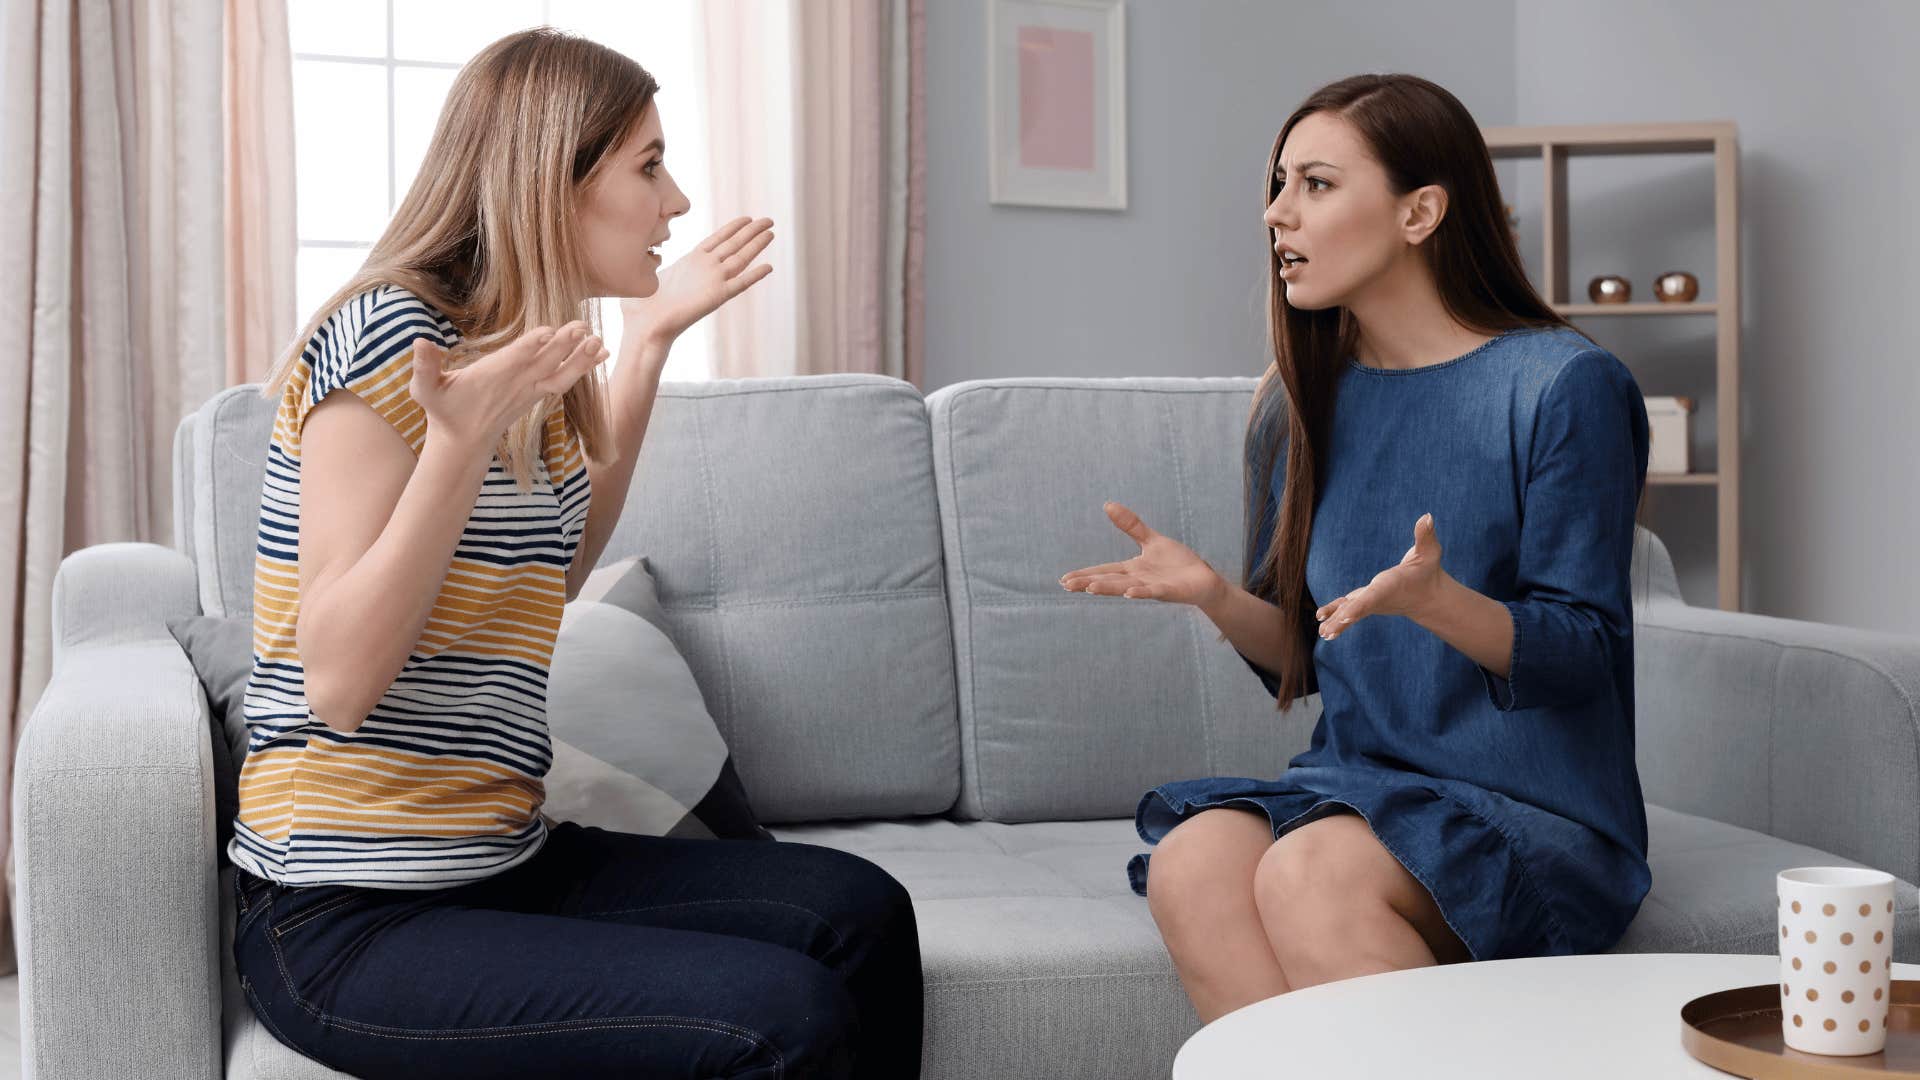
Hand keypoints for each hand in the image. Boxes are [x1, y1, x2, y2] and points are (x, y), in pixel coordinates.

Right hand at [410, 321, 608, 454]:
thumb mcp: (424, 389)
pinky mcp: (536, 395)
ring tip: (600, 341)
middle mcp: (515, 384)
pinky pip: (564, 380)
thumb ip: (424, 367)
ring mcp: (529, 391)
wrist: (462, 443)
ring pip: (559, 373)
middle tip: (583, 327)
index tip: (549, 332)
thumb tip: (419, 341)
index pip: (514, 359)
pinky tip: (600, 352)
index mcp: (491, 377)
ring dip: (581, 358)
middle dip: (564, 346)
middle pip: (543, 363)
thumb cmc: (442, 411)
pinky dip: (582, 367)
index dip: (531, 346)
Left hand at [619, 216, 774, 353]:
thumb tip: (651, 259)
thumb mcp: (651, 276)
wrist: (646, 326)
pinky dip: (754, 275)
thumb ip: (658, 265)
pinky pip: (739, 283)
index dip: (733, 228)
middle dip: (752, 231)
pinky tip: (768, 267)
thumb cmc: (642, 308)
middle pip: (734, 244)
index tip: (747, 218)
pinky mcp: (716, 296)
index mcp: (692, 260)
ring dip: (756, 245)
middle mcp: (706, 268)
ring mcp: (713, 281)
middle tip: (769, 220)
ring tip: (771, 232)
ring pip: (740, 258)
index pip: (718, 239)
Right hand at [1059, 502, 1226, 608]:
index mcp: (1132, 570)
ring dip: (1109, 588)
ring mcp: (1153, 587)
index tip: (1064, 580)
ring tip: (1090, 588)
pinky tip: (1129, 593)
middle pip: (1109, 581)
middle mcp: (1138, 580)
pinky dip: (1141, 592)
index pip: (1104, 571)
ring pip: (1126, 587)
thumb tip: (1108, 504)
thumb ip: (1131, 525)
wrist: (1204, 580)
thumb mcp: (1151, 540)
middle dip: (1088, 583)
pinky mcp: (1170, 591)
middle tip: (1067, 586)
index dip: (1085, 575)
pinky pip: (1154, 592)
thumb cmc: (1177, 563)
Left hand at [1316, 513, 1447, 640]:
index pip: (1372, 597)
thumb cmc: (1427, 571)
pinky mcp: (1365, 602)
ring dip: (1336, 622)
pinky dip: (1335, 613)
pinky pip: (1347, 609)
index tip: (1345, 617)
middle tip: (1327, 632)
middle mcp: (1378, 598)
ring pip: (1350, 612)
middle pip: (1357, 610)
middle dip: (1343, 620)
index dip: (1358, 607)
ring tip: (1323, 633)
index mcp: (1389, 586)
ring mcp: (1371, 603)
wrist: (1427, 596)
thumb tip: (1427, 516)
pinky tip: (1321, 619)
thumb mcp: (1429, 552)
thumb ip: (1425, 535)